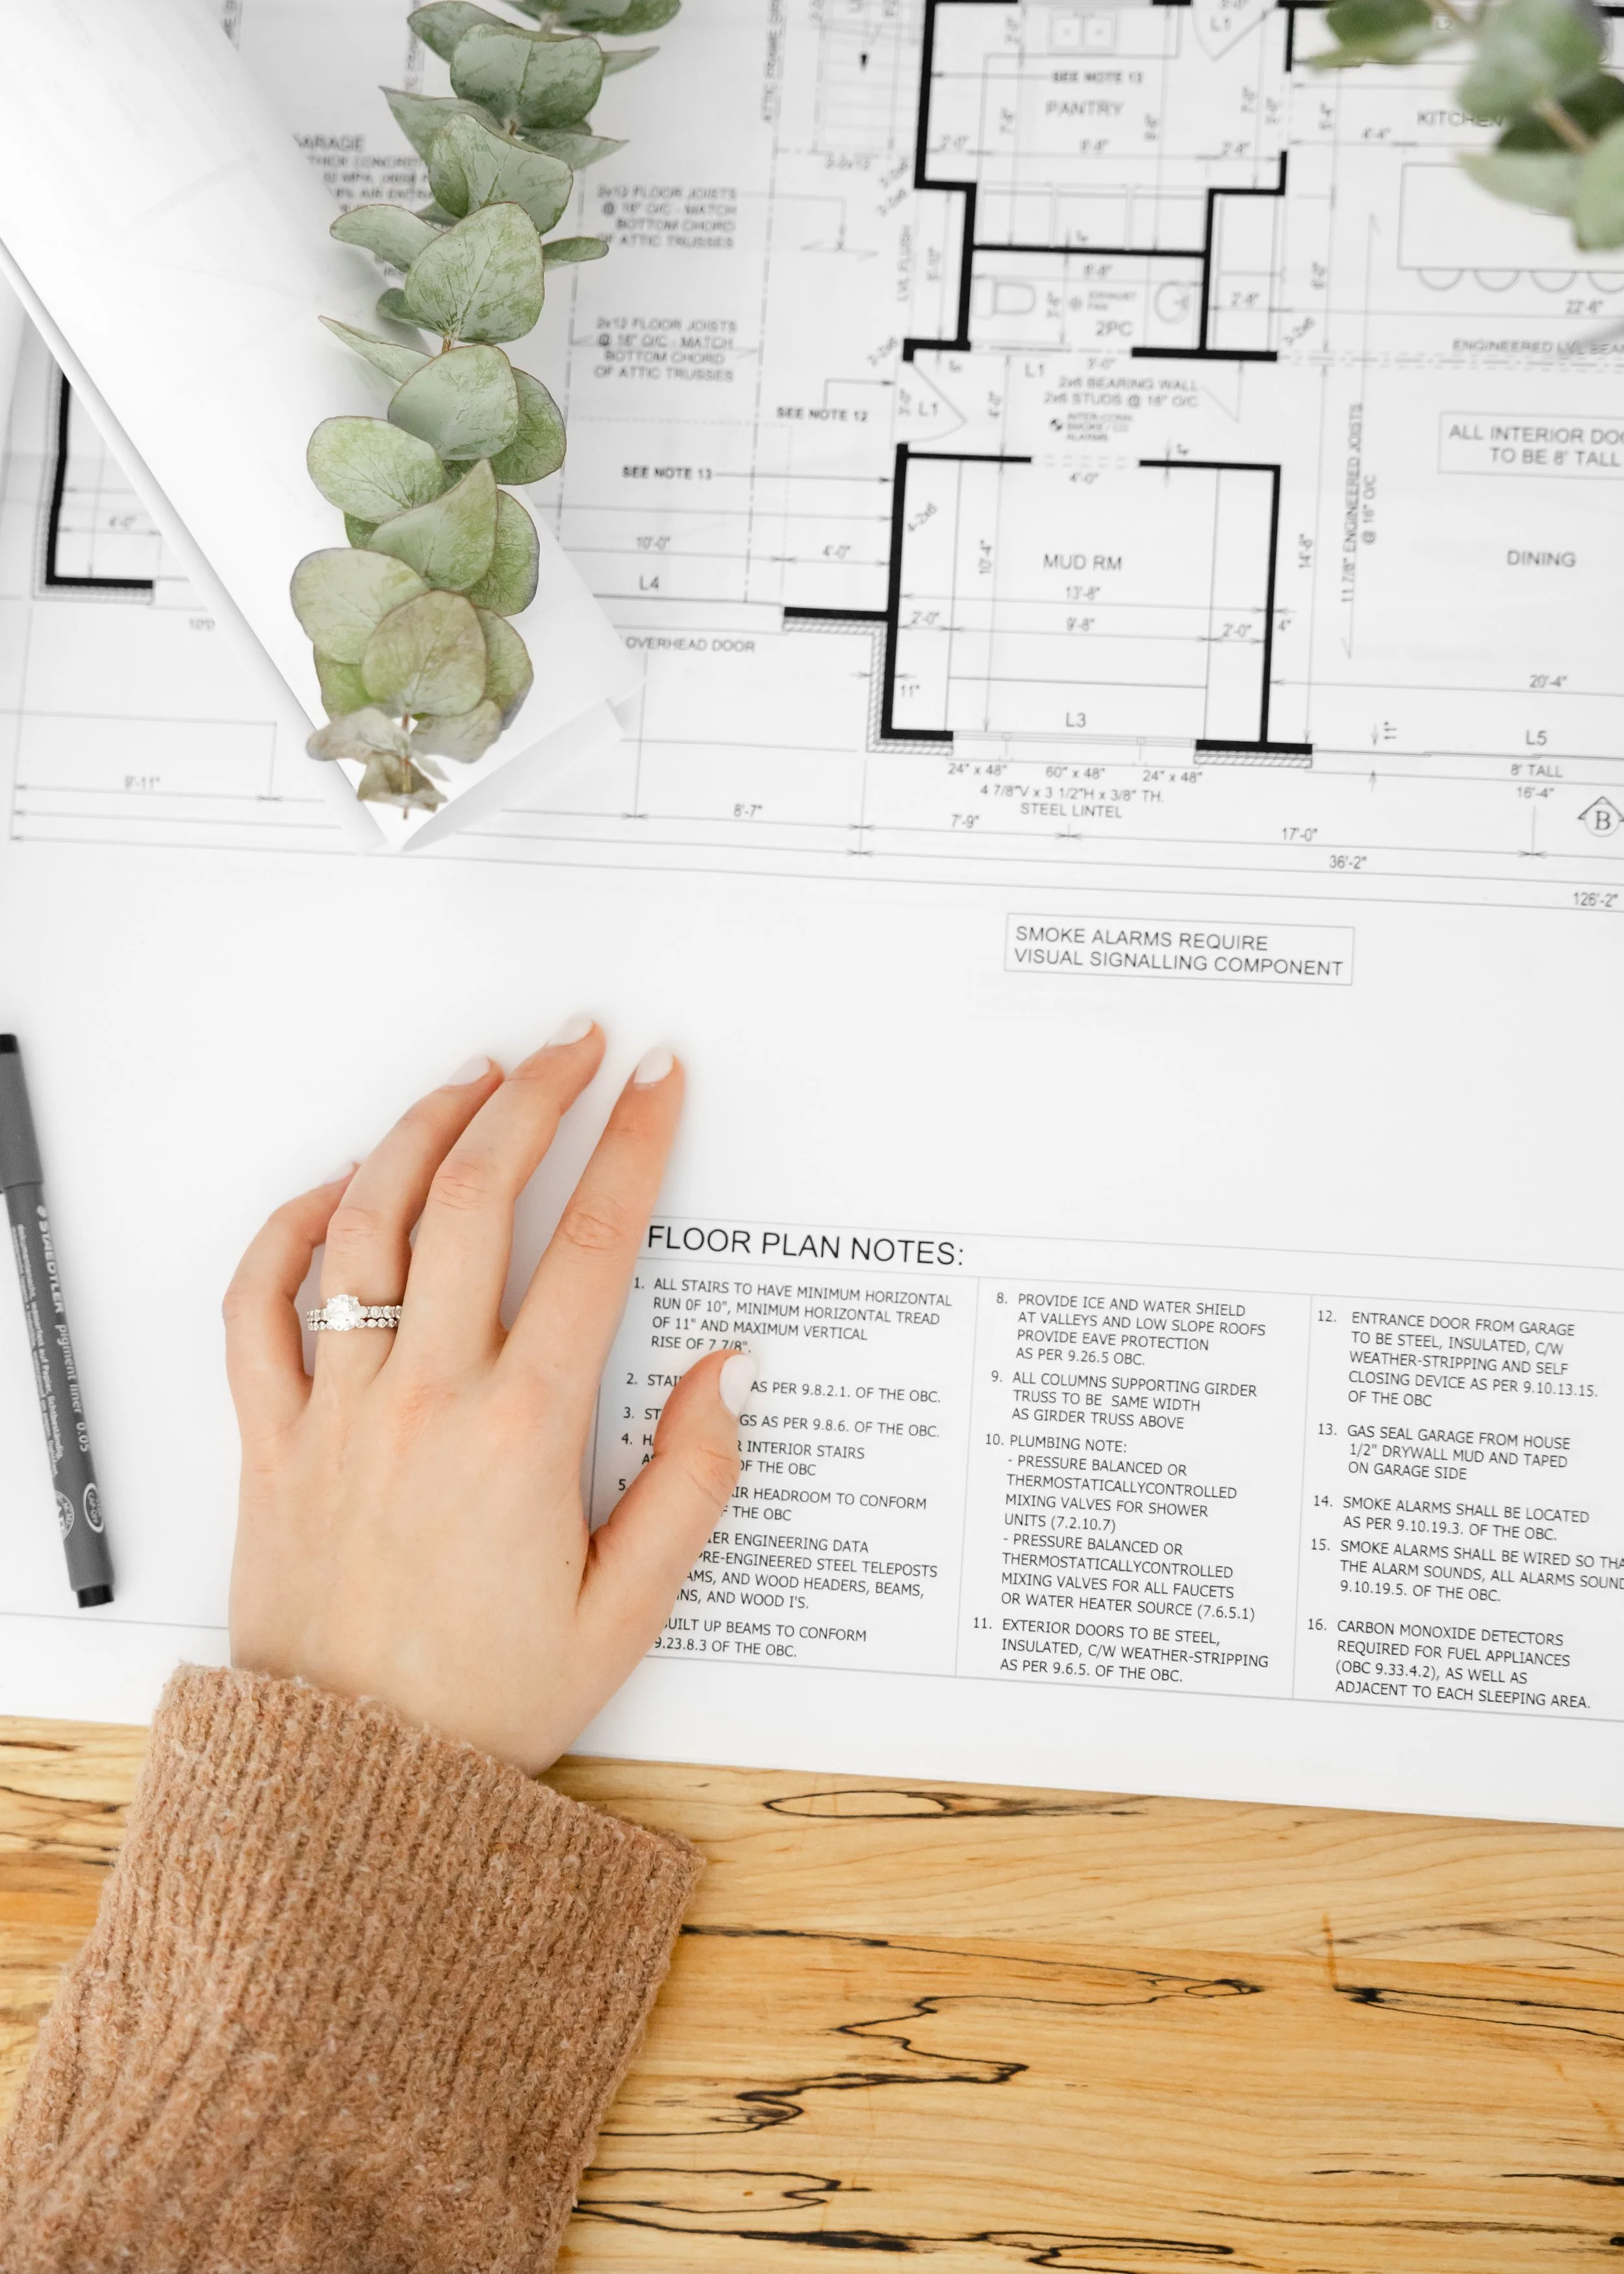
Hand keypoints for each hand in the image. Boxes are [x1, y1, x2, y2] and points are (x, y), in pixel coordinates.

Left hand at [222, 1020, 747, 1771]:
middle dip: (534, 1097)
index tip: (658, 1080)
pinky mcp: (271, 1435)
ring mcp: (337, 1406)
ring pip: (369, 1222)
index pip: (596, 1242)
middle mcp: (424, 1396)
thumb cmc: (488, 1700)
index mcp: (522, 1431)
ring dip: (422, 1130)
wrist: (352, 1780)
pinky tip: (336, 1186)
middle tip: (573, 1047)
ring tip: (471, 1080)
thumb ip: (692, 1481)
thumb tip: (728, 1371)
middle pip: (478, 1195)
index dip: (635, 1141)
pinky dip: (291, 1227)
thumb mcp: (630, 1611)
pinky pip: (258, 1303)